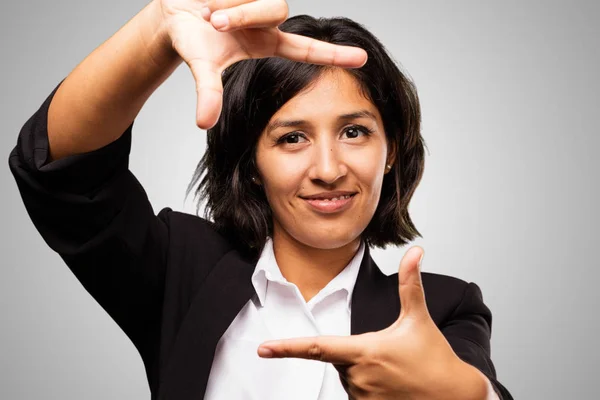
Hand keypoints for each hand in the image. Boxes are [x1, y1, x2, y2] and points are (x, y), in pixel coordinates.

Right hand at [154, 0, 367, 128]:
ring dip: (235, 8)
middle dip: (244, 16)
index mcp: (268, 43)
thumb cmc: (194, 42)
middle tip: (214, 23)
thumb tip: (204, 123)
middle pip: (278, 11)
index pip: (308, 49)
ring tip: (209, 14)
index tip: (363, 58)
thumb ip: (208, 93)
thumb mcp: (202, 68)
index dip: (335, 54)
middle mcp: (269, 21)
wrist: (173, 15)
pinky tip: (211, 0)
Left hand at [257, 247, 490, 399]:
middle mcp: (358, 377)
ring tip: (395, 371)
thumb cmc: (435, 358)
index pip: (316, 347)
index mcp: (364, 351)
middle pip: (338, 359)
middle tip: (389, 354)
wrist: (456, 397)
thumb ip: (410, 283)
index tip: (263, 349)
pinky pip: (357, 393)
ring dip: (363, 370)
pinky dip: (368, 385)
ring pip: (348, 377)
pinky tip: (392, 385)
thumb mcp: (418, 318)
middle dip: (356, 352)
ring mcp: (363, 397)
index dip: (287, 347)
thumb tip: (415, 252)